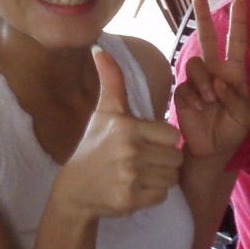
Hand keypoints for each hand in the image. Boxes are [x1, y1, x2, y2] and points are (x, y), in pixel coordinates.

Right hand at [56, 48, 184, 222]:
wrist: (75, 189)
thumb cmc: (94, 146)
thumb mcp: (104, 112)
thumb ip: (111, 81)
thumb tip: (100, 48)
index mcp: (127, 127)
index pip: (172, 135)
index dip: (163, 140)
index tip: (146, 142)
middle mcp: (129, 151)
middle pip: (175, 158)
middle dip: (164, 161)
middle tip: (143, 161)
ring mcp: (129, 177)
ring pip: (171, 178)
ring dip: (160, 178)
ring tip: (140, 174)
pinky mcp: (129, 200)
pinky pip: (161, 196)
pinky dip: (152, 195)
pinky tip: (135, 188)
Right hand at [173, 0, 249, 162]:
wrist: (211, 151)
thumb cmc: (232, 132)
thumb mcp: (244, 116)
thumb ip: (235, 98)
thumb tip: (217, 82)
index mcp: (233, 74)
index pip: (236, 43)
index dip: (238, 23)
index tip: (240, 1)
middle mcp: (214, 73)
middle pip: (207, 39)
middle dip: (203, 17)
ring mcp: (197, 82)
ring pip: (195, 64)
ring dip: (203, 82)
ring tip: (209, 101)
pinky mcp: (183, 93)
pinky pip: (185, 86)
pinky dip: (193, 97)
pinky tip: (198, 109)